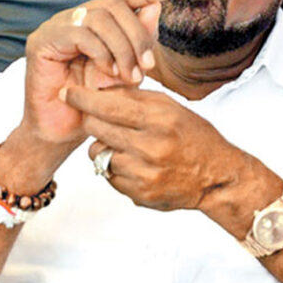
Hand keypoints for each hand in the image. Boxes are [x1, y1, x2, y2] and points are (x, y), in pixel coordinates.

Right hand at [22, 0, 177, 143]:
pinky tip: (108, 73)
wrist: (64, 132)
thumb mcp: (128, 71)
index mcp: (97, 22)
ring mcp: (57, 26)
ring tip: (129, 76)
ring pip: (99, 17)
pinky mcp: (42, 40)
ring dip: (122, 47)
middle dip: (137, 34)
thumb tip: (154, 8)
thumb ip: (140, 42)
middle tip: (148, 66)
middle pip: (114, 4)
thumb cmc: (96, 103)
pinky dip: (101, 52)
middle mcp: (76, 18)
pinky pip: (79, 34)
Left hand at [62, 85, 240, 210]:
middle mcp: (151, 146)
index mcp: (160, 119)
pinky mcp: (139, 194)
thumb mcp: (172, 107)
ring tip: (126, 145)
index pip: (109, 106)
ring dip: (104, 147)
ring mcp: (144, 173)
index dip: (83, 98)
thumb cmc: (193, 136)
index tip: (67, 93)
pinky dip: (115, 168)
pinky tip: (136, 164)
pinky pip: (108, 176)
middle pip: (97, 129)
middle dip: (91, 120)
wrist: (216, 176)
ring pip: (98, 155)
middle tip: (96, 118)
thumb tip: (101, 88)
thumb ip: (137, 97)